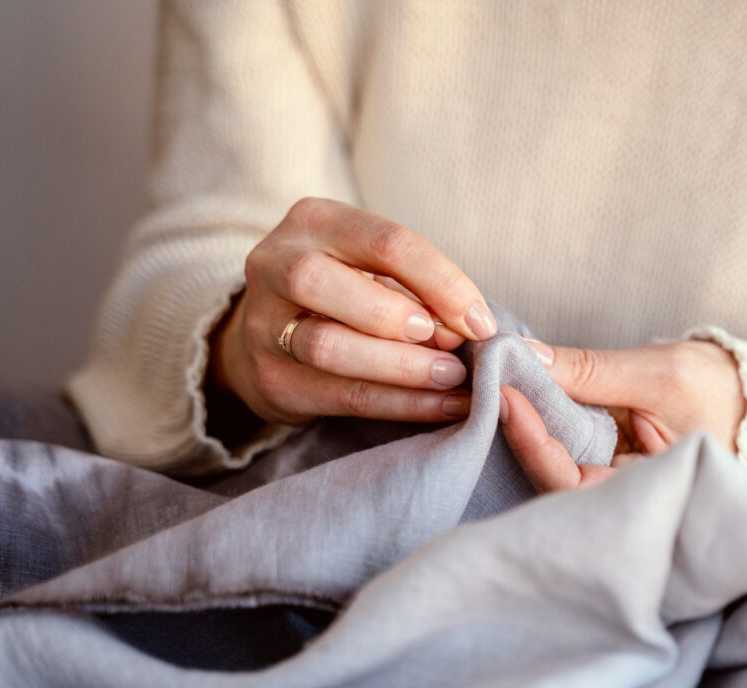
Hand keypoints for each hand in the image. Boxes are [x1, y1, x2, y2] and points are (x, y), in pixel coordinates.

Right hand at [208, 198, 497, 426]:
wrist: (270, 335)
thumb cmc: (349, 293)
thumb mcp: (376, 266)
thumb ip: (419, 286)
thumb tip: (480, 327)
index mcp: (314, 221)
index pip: (384, 242)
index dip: (441, 282)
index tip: (483, 321)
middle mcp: (275, 264)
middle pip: (326, 284)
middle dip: (400, 318)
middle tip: (451, 345)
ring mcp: (263, 325)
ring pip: (328, 345)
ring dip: (402, 367)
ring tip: (453, 380)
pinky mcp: (271, 380)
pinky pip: (340, 395)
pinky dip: (398, 404)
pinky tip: (441, 406)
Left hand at [499, 340, 745, 492]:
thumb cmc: (724, 390)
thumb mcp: (660, 374)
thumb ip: (591, 370)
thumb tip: (526, 356)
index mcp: (648, 495)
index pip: (572, 486)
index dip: (534, 446)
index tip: (509, 398)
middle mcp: (625, 500)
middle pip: (555, 483)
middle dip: (520, 436)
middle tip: (494, 387)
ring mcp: (615, 482)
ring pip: (556, 466)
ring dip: (528, 428)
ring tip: (504, 385)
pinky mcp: (609, 462)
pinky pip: (568, 449)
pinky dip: (545, 422)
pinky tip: (527, 394)